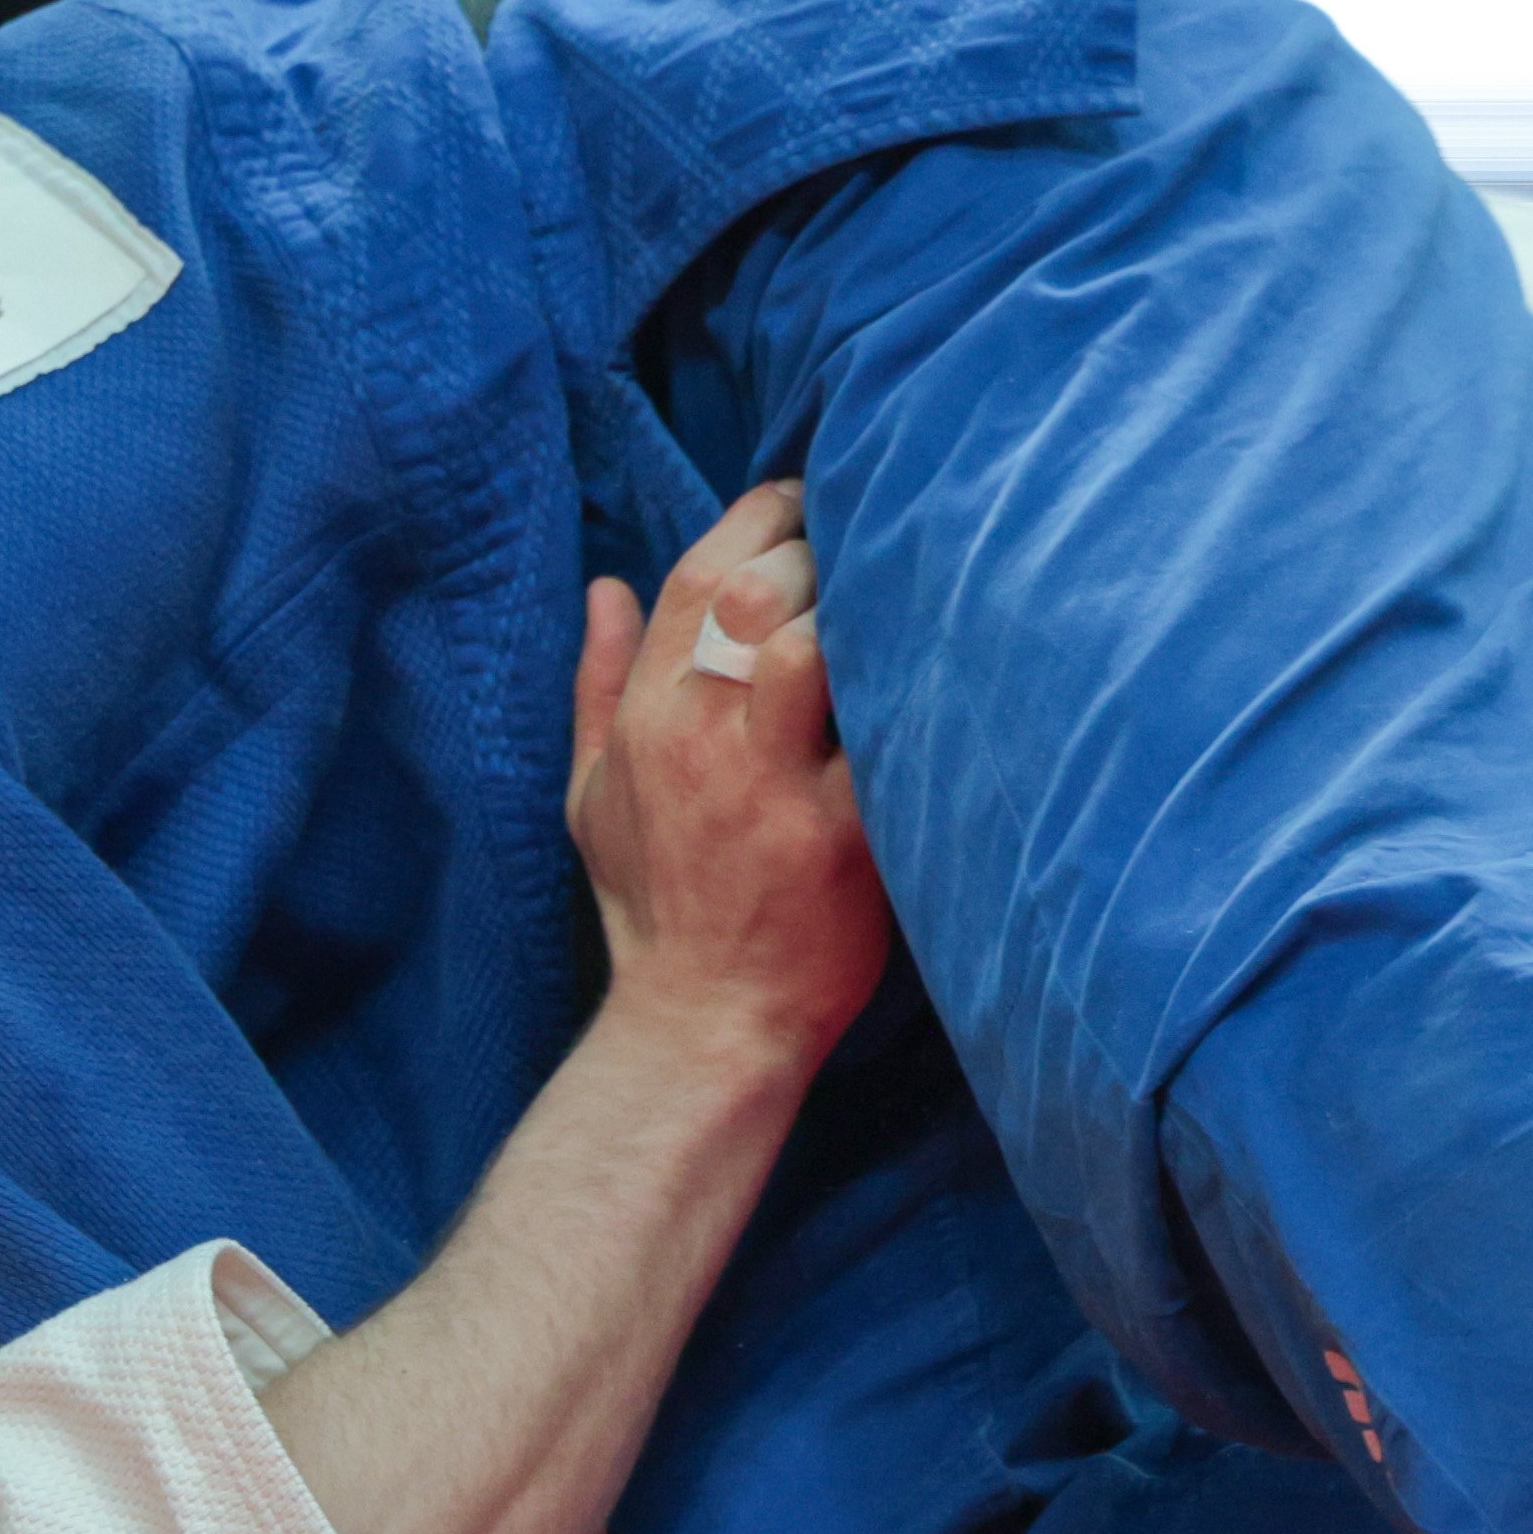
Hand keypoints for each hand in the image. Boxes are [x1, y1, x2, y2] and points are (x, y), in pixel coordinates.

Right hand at [564, 480, 888, 1073]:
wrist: (702, 1024)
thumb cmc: (653, 906)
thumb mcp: (592, 793)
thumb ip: (596, 683)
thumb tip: (604, 586)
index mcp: (646, 719)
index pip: (701, 574)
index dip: (764, 520)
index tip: (810, 509)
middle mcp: (699, 740)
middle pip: (756, 591)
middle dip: (819, 553)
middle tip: (867, 556)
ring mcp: (767, 787)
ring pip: (812, 647)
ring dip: (860, 614)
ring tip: (894, 614)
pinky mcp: (839, 837)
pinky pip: (882, 736)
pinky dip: (910, 694)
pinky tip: (940, 677)